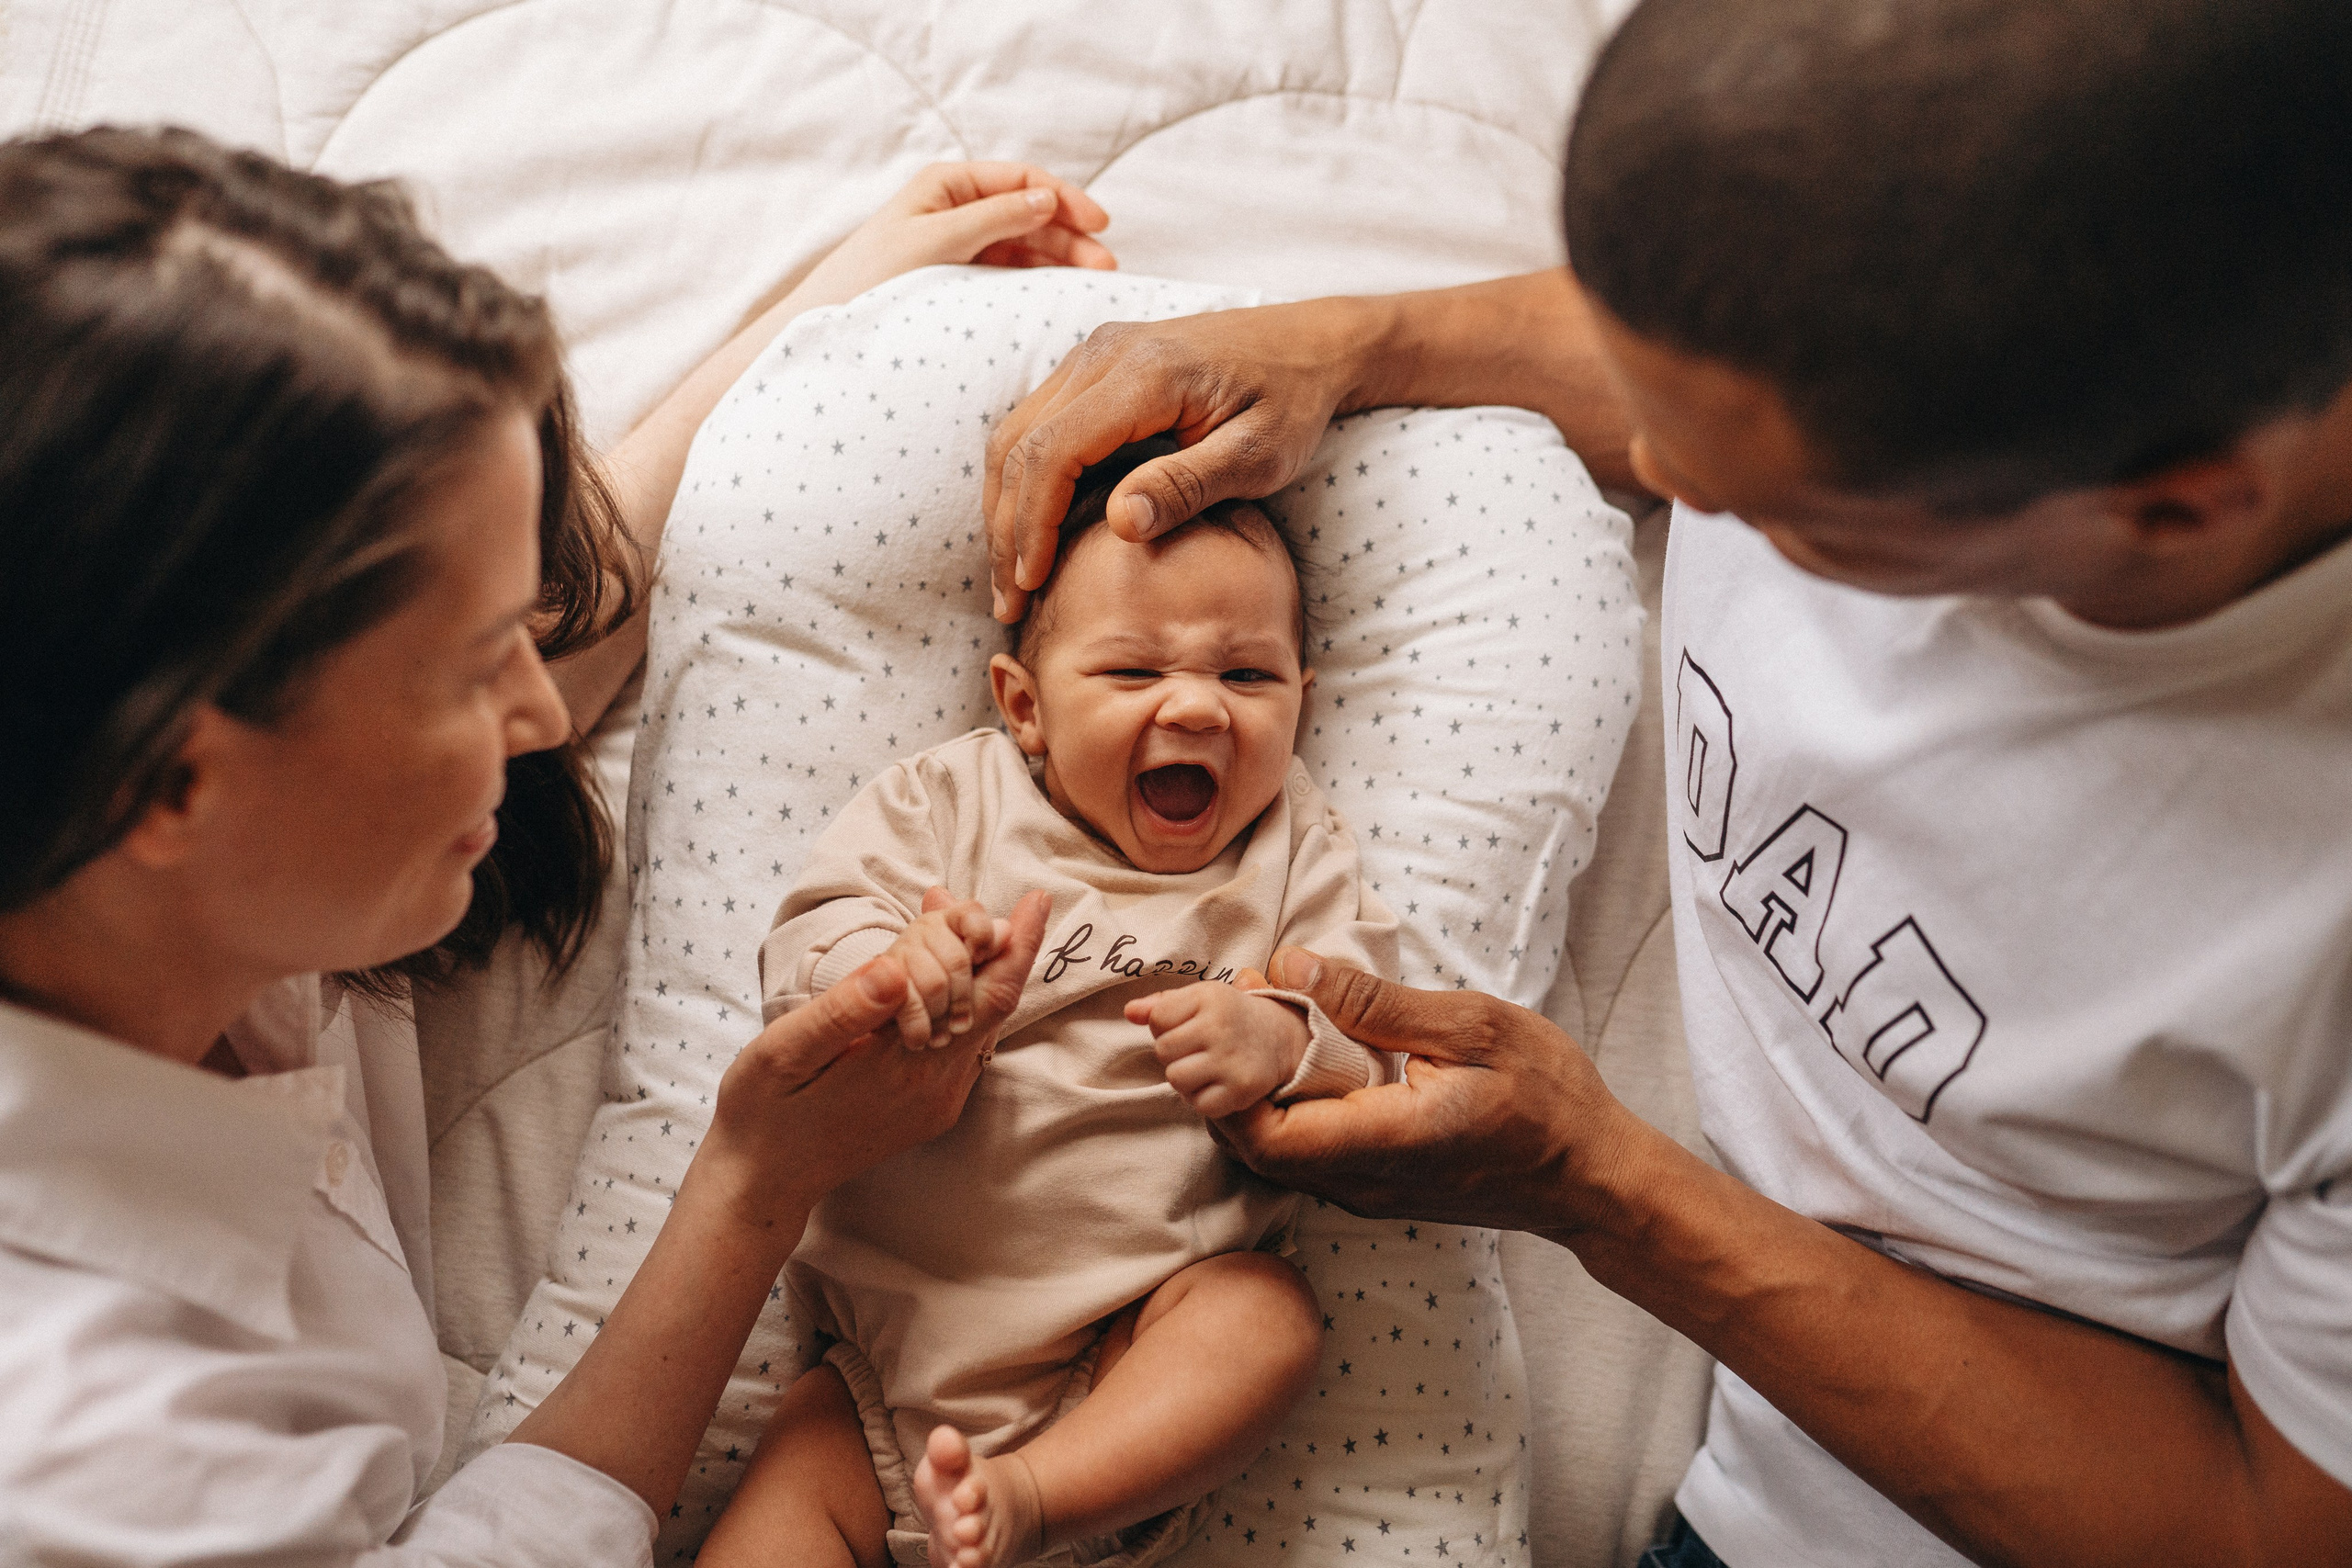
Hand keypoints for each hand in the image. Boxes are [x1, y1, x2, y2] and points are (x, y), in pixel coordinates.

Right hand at [702, 889, 1048, 1219]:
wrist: (762, 1182)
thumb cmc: (765, 1112)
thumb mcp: (786, 1052)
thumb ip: (843, 1011)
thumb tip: (897, 967)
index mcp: (904, 1067)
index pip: (984, 996)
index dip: (1015, 945)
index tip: (1037, 899)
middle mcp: (936, 1088)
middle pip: (995, 1006)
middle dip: (998, 947)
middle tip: (964, 902)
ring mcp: (938, 1103)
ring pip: (983, 1025)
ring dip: (977, 974)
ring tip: (952, 924)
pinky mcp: (931, 1110)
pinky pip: (965, 1047)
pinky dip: (961, 1004)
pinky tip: (933, 979)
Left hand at [792, 161, 1114, 313]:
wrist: (830, 324)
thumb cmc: (872, 277)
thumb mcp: (936, 241)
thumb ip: (993, 217)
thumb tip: (1046, 199)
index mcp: (947, 185)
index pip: (1021, 180)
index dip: (1063, 198)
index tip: (1098, 224)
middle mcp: (956, 208)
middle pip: (1029, 213)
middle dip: (1070, 234)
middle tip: (1106, 265)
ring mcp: (959, 244)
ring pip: (1023, 245)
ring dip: (1060, 259)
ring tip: (1094, 281)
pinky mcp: (958, 278)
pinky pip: (1008, 272)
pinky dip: (1037, 279)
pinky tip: (1061, 293)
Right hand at [982, 297, 1374, 619]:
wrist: (1309, 345)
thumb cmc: (1292, 402)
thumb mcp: (1259, 455)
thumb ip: (1189, 486)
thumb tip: (1120, 525)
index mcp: (1145, 373)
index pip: (1055, 451)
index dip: (1034, 524)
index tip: (1033, 585)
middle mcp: (1104, 354)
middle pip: (1020, 444)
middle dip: (1007, 529)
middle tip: (1010, 602)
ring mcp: (1094, 355)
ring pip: (1017, 434)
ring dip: (1006, 508)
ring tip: (1014, 579)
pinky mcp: (1095, 366)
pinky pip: (1038, 425)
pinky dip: (1024, 482)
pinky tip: (1035, 533)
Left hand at [1126, 982, 1310, 1119]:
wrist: (1278, 1038)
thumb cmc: (1227, 1016)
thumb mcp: (1197, 998)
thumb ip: (1160, 1004)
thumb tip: (1129, 1012)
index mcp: (1208, 997)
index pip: (1157, 1019)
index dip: (1165, 1026)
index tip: (1187, 1026)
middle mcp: (1221, 1027)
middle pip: (1163, 1051)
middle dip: (1174, 1053)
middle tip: (1197, 1048)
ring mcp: (1232, 1061)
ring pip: (1176, 1079)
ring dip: (1185, 1077)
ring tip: (1203, 1067)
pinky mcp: (1241, 1090)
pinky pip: (1198, 1104)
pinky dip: (1202, 1098)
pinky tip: (1215, 1084)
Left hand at [1207, 948, 1637, 1233]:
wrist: (1593, 1176)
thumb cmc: (1548, 1096)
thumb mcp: (1472, 1026)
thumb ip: (1372, 1003)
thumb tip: (1289, 969)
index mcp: (1383, 1140)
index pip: (1262, 1133)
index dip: (1224, 1079)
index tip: (1228, 1014)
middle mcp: (1361, 1181)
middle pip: (1251, 1146)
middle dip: (1225, 1078)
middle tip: (1234, 1007)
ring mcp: (1366, 1193)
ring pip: (1274, 1153)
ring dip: (1252, 1092)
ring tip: (1263, 1021)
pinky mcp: (1376, 1189)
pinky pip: (1305, 1155)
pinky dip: (1285, 1107)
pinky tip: (1302, 1056)